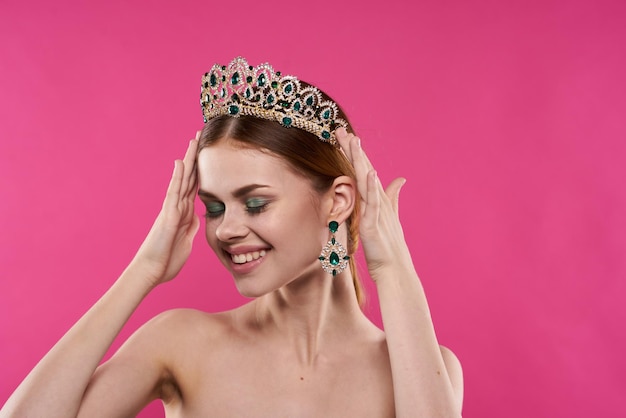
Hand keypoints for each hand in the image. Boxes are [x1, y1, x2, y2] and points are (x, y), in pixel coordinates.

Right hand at [130, 133, 199, 286]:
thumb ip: (191, 226)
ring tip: (193, 140)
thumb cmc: (167, 260)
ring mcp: (172, 209)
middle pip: (189, 177)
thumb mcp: (186, 241)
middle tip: (201, 137)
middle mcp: (177, 206)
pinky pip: (173, 193)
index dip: (203, 170)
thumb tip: (198, 216)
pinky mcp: (168, 216)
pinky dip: (177, 177)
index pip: (196, 186)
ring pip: (182, 179)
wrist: (151, 272)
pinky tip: (181, 162)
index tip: (210, 154)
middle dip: (196, 157)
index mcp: (185, 213)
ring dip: (188, 160)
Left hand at [336, 128, 410, 278]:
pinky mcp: (374, 224)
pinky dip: (373, 188)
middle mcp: (377, 201)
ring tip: (353, 141)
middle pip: (363, 169)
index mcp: (376, 199)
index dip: (354, 153)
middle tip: (340, 129)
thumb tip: (400, 179)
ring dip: (361, 161)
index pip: (363, 171)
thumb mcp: (387, 217)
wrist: (394, 269)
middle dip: (352, 149)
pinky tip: (371, 172)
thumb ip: (392, 197)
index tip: (343, 135)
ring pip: (367, 181)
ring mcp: (376, 211)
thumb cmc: (388, 246)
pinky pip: (374, 204)